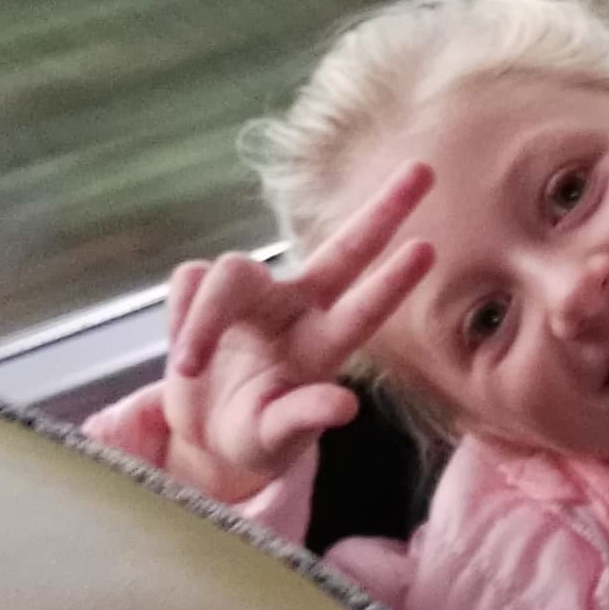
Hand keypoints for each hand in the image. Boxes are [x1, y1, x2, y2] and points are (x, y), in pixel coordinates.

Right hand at [149, 161, 435, 504]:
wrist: (205, 436)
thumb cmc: (255, 438)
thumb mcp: (276, 441)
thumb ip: (305, 419)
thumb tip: (345, 406)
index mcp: (324, 347)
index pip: (365, 312)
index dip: (391, 282)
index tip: (428, 249)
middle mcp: (298, 309)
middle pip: (345, 250)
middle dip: (383, 211)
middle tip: (427, 168)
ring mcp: (253, 296)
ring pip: (228, 272)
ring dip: (204, 321)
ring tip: (188, 369)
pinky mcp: (205, 292)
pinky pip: (189, 285)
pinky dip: (180, 320)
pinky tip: (182, 357)